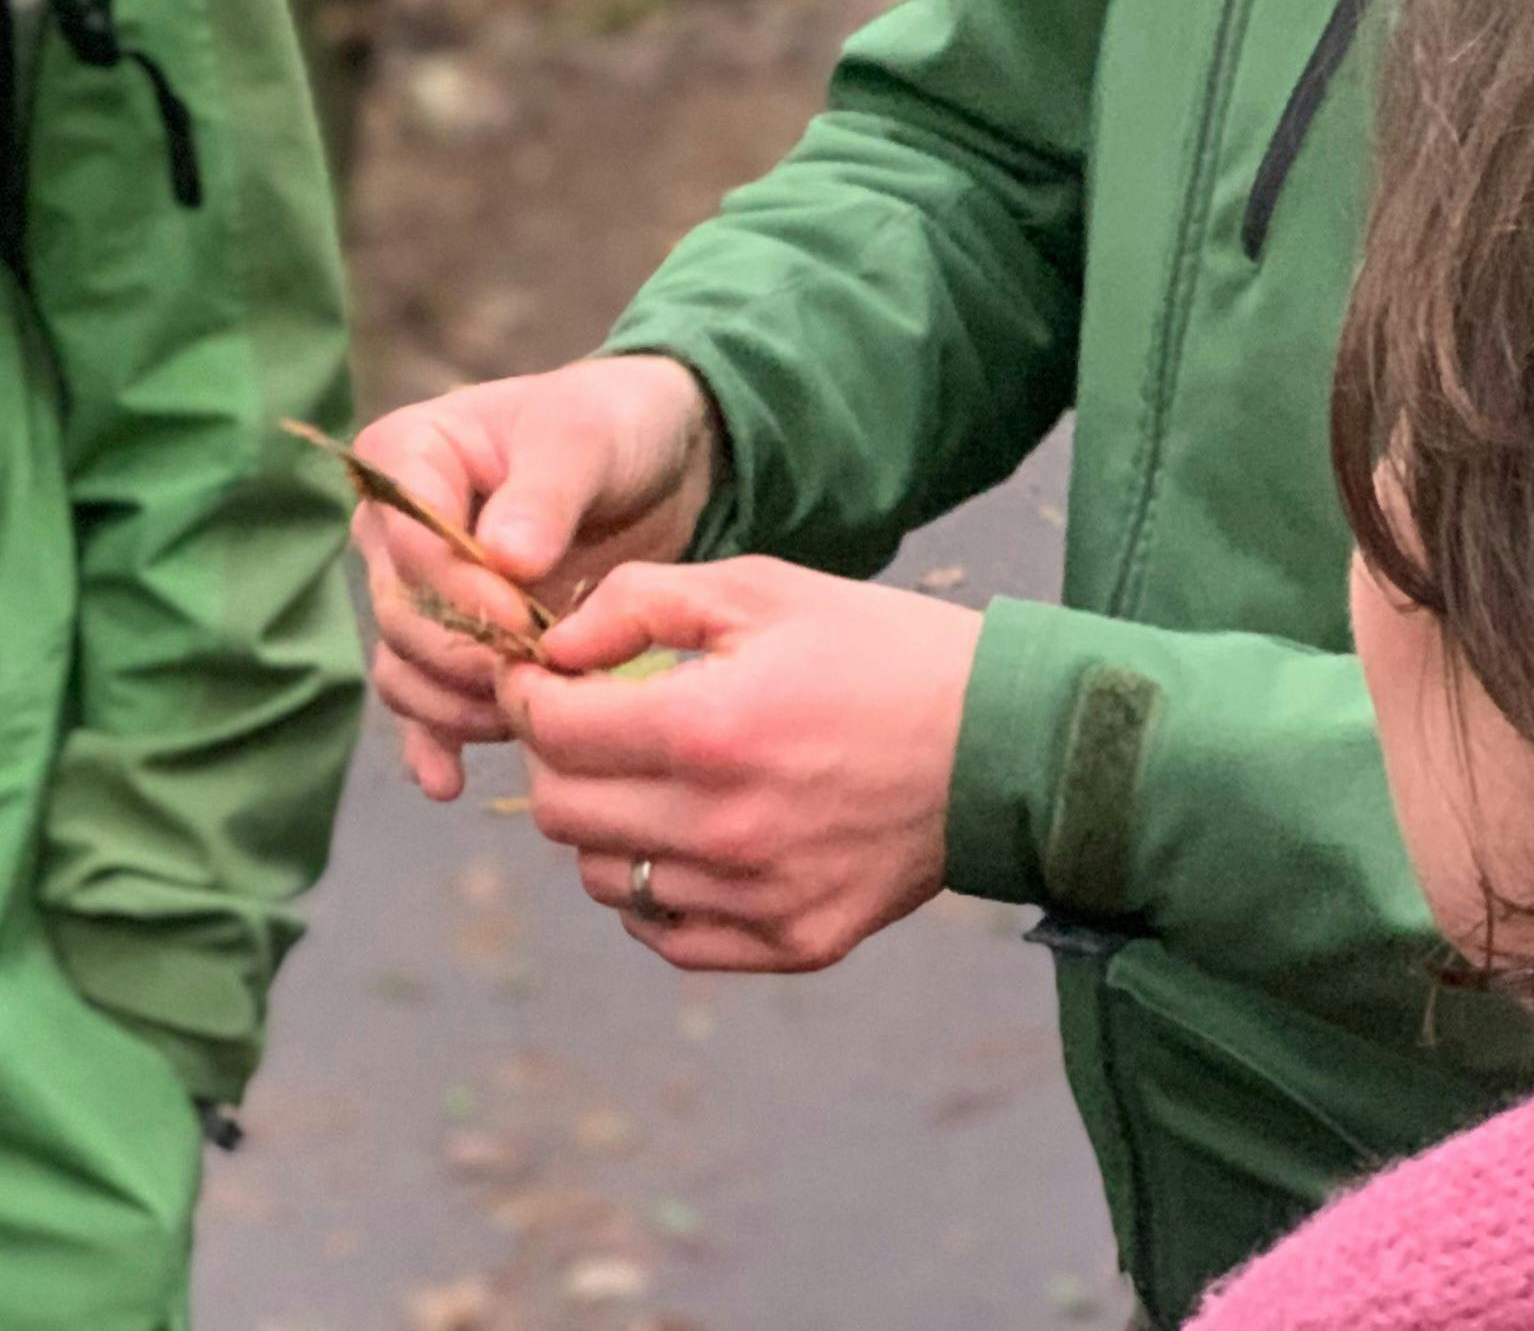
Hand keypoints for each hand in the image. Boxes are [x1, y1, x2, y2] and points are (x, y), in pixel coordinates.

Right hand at [351, 357, 719, 800]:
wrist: (650, 458)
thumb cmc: (611, 426)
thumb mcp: (585, 438)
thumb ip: (545, 493)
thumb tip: (506, 558)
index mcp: (407, 455)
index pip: (408, 541)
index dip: (460, 591)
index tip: (526, 618)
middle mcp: (393, 526)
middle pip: (400, 614)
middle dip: (465, 656)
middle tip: (537, 678)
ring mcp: (418, 588)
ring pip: (405, 666)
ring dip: (459, 703)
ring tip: (526, 719)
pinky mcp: (451, 639)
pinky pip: (421, 698)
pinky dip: (433, 740)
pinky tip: (449, 782)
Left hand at [500, 557, 975, 973]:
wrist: (1007, 743)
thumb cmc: (880, 650)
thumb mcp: (759, 589)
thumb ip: (638, 604)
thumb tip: (554, 650)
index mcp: (711, 729)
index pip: (551, 732)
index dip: (526, 696)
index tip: (541, 679)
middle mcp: (726, 828)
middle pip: (561, 813)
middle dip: (556, 759)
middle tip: (590, 724)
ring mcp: (761, 898)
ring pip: (605, 880)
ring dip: (602, 826)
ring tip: (646, 779)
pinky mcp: (796, 944)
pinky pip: (670, 937)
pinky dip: (654, 893)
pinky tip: (684, 839)